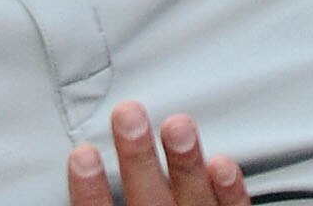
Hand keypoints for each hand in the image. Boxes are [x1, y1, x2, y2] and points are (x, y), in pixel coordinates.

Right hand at [65, 102, 248, 205]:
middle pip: (148, 202)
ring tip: (178, 124)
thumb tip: (84, 166)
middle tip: (128, 115)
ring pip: (194, 203)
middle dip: (139, 159)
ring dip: (185, 164)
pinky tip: (224, 164)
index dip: (90, 191)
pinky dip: (230, 194)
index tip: (82, 153)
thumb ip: (105, 203)